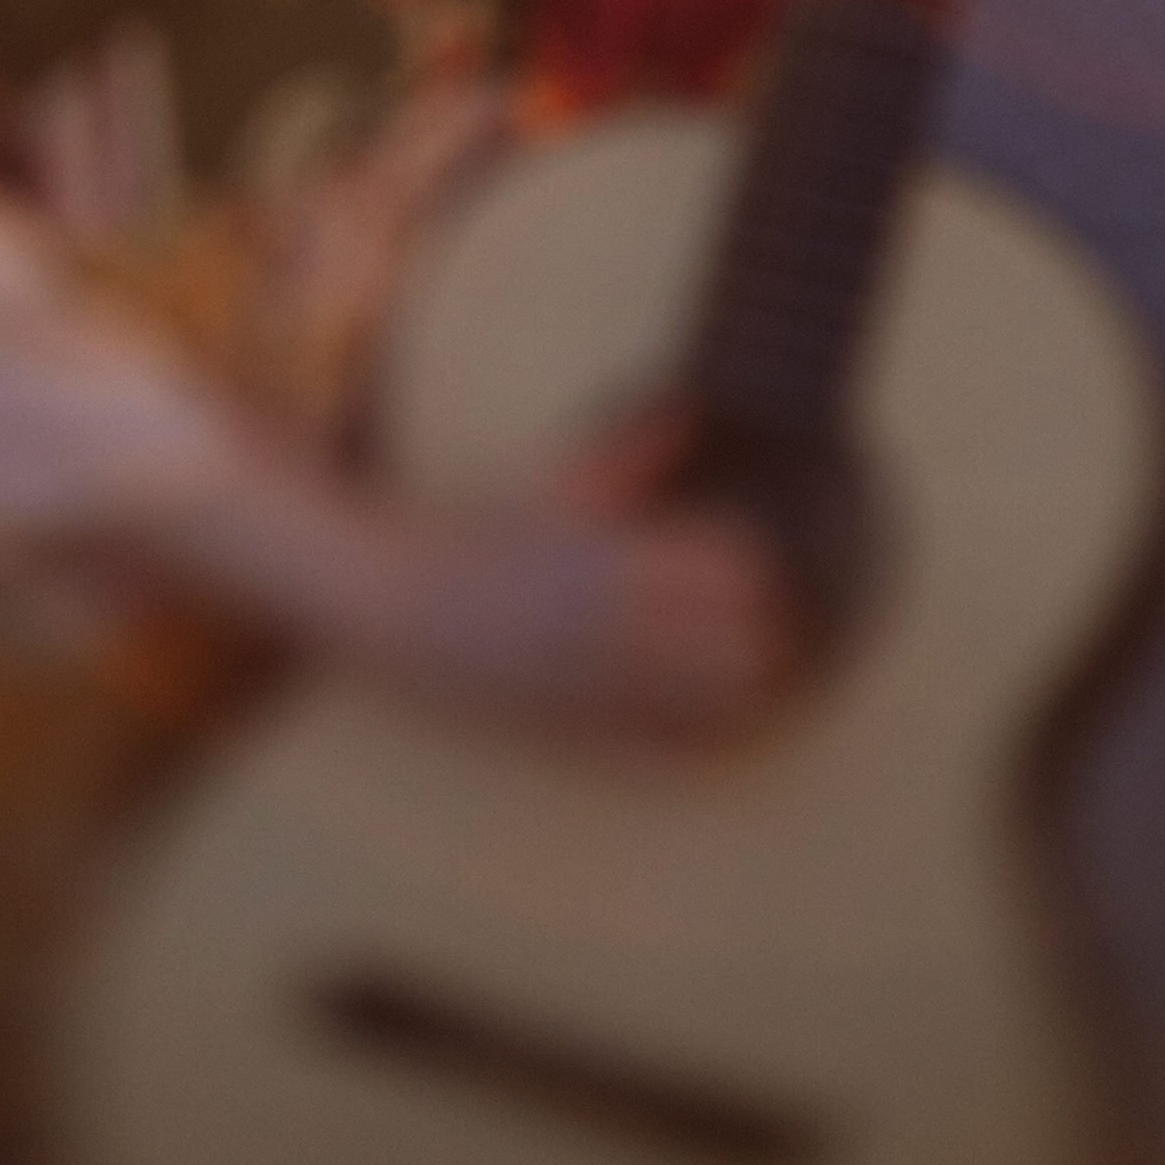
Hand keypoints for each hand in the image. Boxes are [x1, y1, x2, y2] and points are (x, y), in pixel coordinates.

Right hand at [339, 494, 795, 744]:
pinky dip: (697, 741)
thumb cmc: (487, 536)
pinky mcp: (583, 731)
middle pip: (746, 642)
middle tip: (741, 620)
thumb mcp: (558, 485)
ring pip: (719, 705)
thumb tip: (694, 411)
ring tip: (723, 669)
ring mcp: (601, 685)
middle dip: (757, 630)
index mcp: (616, 557)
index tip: (739, 562)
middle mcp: (615, 625)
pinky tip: (693, 722)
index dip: (750, 566)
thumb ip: (633, 453)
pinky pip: (670, 753)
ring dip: (736, 687)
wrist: (406, 611)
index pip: (737, 569)